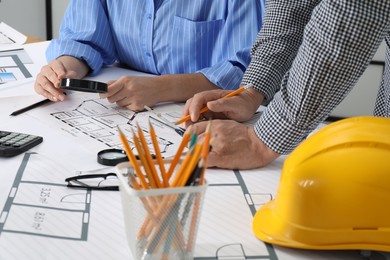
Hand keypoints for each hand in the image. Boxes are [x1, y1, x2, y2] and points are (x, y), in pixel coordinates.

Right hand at [34, 56, 88, 101]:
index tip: (62, 76)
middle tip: (60, 86)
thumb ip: (70, 75)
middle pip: (49, 74)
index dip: (59, 71)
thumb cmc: (63, 75)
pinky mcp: (38, 85)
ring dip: (53, 91)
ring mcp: (40, 77)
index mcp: (54, 64)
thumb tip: (68, 77)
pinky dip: (48, 95)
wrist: (59, 79)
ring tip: (61, 96)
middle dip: (55, 81)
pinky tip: (54, 98)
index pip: (56, 66)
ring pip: (45, 84)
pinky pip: (41, 91)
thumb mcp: (70, 73)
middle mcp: (45, 70)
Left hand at [99, 73, 218, 111]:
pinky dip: (129, 106)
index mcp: (126, 81)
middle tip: (120, 95)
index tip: (101, 95)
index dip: (103, 93)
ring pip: (119, 104)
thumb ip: (116, 83)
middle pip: (112, 99)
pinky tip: (136, 100)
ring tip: (131, 96)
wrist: (159, 87)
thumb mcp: (130, 79)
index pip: (109, 89)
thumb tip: (103, 87)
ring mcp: (134, 98)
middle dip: (113, 98)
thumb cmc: (144, 83)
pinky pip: (127, 108)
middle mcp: (129, 89)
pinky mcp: (138, 106)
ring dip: (122, 102)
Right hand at [182, 88, 263, 127]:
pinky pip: (199, 118)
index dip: (194, 108)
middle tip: (187, 126)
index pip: (199, 98)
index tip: (194, 118)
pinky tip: (197, 130)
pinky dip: (195, 124)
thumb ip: (223, 104)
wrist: (249, 105)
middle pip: (192, 103)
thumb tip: (209, 104)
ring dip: (189, 120)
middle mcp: (208, 100)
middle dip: (187, 114)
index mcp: (214, 95)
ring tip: (190, 130)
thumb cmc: (244, 104)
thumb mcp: (236, 104)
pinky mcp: (209, 114)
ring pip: (193, 111)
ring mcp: (208, 107)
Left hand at [192, 119, 279, 168]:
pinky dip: (199, 163)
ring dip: (195, 155)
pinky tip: (198, 165)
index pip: (193, 128)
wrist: (259, 144)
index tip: (186, 142)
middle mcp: (215, 133)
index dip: (187, 136)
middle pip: (193, 140)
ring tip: (195, 160)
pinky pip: (204, 160)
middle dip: (190, 148)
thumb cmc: (245, 136)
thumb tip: (200, 136)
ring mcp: (217, 145)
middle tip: (190, 154)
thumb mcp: (227, 125)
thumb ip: (213, 129)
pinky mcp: (221, 157)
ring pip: (197, 150)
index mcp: (215, 124)